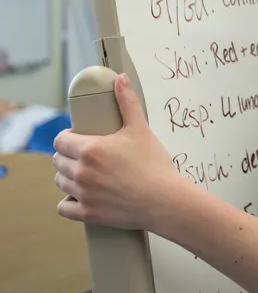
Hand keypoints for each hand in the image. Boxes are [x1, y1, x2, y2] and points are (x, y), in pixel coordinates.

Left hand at [53, 74, 178, 230]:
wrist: (164, 199)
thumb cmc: (153, 163)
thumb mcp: (140, 128)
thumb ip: (127, 102)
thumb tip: (120, 78)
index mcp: (90, 149)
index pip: (60, 140)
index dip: (68, 136)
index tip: (79, 136)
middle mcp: (81, 172)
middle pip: (58, 160)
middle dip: (68, 155)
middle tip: (86, 154)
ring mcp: (83, 194)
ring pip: (60, 182)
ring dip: (68, 175)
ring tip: (86, 172)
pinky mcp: (87, 213)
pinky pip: (63, 207)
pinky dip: (69, 201)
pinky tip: (81, 194)